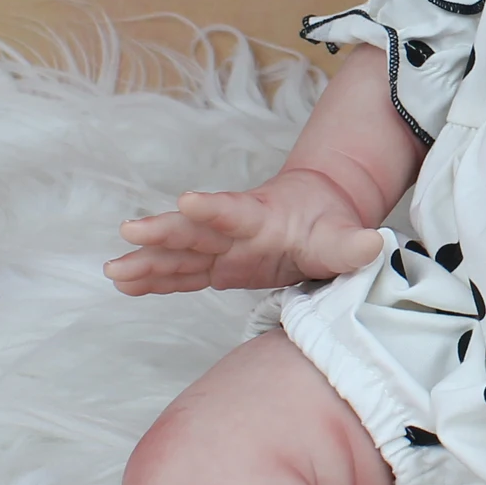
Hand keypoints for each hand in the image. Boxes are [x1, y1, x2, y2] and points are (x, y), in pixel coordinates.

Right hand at [103, 166, 382, 295]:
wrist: (312, 208)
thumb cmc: (326, 221)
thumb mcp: (342, 232)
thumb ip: (351, 243)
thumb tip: (372, 245)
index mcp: (263, 217)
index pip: (235, 210)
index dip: (213, 207)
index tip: (186, 200)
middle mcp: (234, 230)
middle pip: (195, 230)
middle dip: (163, 231)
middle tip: (130, 230)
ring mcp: (220, 248)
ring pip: (178, 253)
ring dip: (147, 260)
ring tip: (113, 270)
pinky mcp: (215, 266)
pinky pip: (179, 274)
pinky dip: (153, 279)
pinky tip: (124, 284)